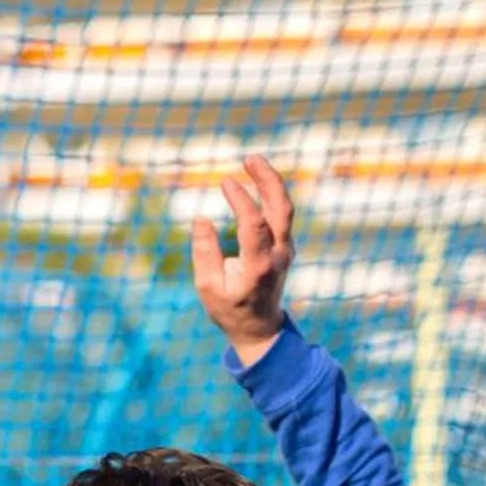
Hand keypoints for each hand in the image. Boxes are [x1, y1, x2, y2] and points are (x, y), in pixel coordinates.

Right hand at [191, 154, 295, 365]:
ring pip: (285, 208)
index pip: (255, 224)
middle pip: (282, 209)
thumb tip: (201, 218)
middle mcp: (278, 254)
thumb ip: (204, 252)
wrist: (260, 329)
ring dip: (271, 182)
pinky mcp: (284, 247)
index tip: (225, 181)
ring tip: (252, 160)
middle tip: (250, 157)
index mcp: (258, 266)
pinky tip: (256, 179)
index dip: (241, 199)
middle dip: (268, 180)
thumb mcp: (207, 287)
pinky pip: (281, 214)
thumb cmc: (229, 309)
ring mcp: (285, 250)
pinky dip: (269, 193)